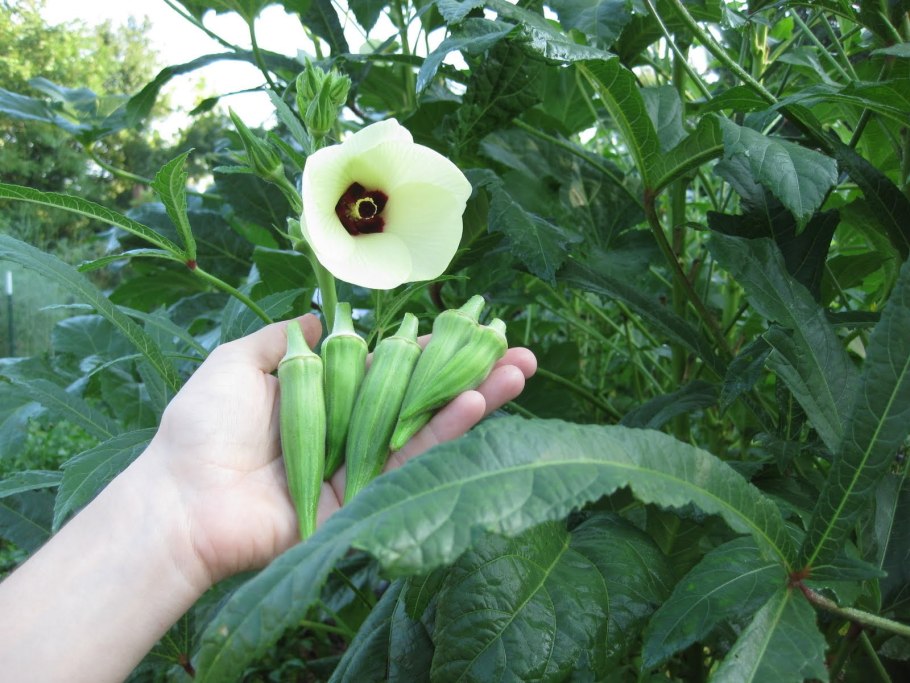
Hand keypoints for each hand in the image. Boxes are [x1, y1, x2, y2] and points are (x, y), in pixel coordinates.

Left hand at [147, 314, 536, 589]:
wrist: (184, 499)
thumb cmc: (203, 425)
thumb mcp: (238, 361)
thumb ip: (282, 338)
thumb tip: (319, 318)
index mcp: (324, 393)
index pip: (390, 364)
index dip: (430, 347)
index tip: (470, 325)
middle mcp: (350, 425)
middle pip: (421, 393)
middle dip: (470, 371)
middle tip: (519, 350)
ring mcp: (361, 461)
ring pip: (428, 424)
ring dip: (476, 397)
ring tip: (521, 370)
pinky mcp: (365, 495)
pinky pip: (411, 460)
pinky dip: (446, 431)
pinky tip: (478, 401)